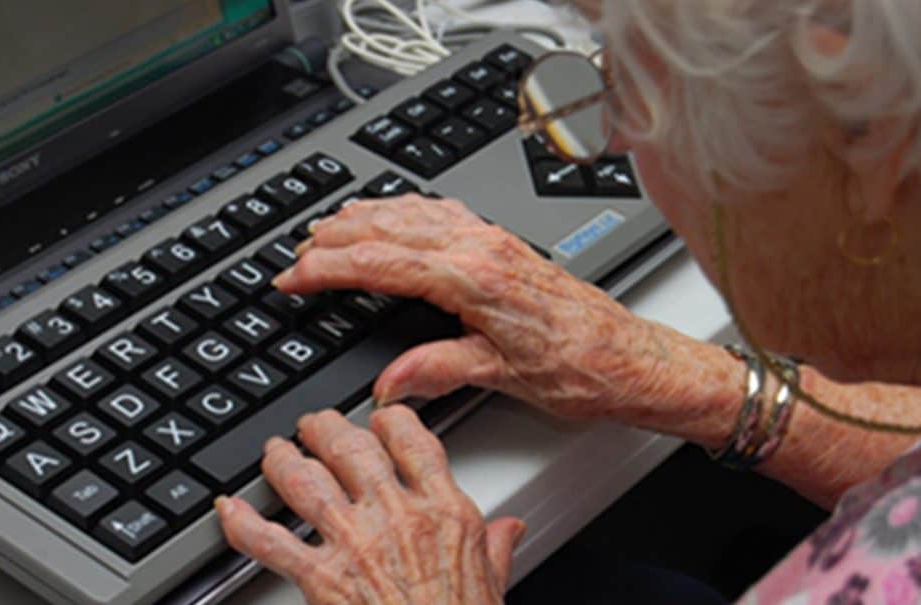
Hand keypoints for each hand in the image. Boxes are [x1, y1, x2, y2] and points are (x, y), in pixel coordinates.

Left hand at [216, 406, 524, 603]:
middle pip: (351, 448)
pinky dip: (244, 523)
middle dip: (325, 429)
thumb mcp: (493, 584)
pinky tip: (229, 509)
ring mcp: (355, 543)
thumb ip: (496, 548)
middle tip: (314, 426)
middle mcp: (396, 516)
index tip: (377, 420)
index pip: (411, 440)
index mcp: (443, 511)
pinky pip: (271, 541)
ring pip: (307, 480)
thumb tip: (509, 529)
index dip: (387, 421)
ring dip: (284, 460)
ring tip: (275, 451)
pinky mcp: (321, 578)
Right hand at [275, 195, 690, 419]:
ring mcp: (493, 240)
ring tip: (326, 226)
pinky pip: (443, 213)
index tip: (293, 276)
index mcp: (475, 280)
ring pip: (413, 215)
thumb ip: (438, 371)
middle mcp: (482, 249)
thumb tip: (388, 383)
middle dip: (334, 240)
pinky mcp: (503, 244)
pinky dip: (405, 210)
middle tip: (295, 254)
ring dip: (364, 218)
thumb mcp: (502, 376)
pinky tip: (393, 213)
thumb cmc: (577, 368)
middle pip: (388, 230)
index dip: (328, 269)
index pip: (381, 264)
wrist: (627, 357)